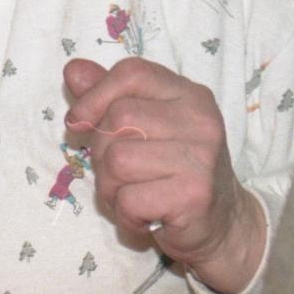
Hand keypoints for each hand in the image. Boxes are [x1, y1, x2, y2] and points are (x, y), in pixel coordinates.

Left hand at [64, 57, 264, 293]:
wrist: (220, 224)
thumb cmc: (170, 174)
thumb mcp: (142, 130)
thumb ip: (108, 98)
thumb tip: (73, 69)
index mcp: (187, 95)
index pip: (131, 73)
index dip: (94, 96)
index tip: (79, 122)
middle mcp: (199, 119)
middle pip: (116, 119)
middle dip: (101, 154)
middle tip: (122, 176)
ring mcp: (201, 156)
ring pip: (116, 161)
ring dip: (110, 189)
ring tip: (133, 196)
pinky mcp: (194, 194)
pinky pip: (128, 200)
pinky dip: (125, 215)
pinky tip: (146, 217)